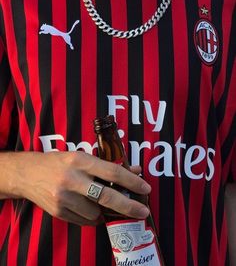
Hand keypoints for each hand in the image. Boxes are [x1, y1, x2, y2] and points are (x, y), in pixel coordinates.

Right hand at [13, 152, 150, 225]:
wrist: (28, 174)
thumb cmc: (59, 162)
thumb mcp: (82, 157)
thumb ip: (107, 165)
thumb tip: (134, 170)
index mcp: (80, 161)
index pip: (112, 171)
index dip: (132, 181)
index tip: (145, 188)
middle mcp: (72, 179)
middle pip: (106, 196)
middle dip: (129, 206)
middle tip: (143, 212)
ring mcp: (64, 198)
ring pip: (96, 212)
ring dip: (105, 211)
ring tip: (102, 203)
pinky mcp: (59, 212)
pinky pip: (84, 220)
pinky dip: (93, 217)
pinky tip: (90, 208)